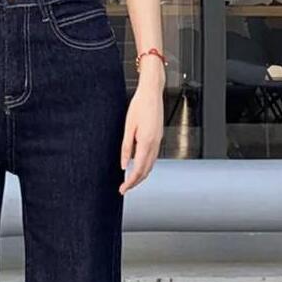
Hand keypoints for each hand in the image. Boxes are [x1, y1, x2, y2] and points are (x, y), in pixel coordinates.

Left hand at [119, 62, 163, 194]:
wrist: (152, 93)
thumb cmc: (139, 106)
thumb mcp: (128, 127)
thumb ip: (126, 148)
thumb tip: (124, 165)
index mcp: (146, 141)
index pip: (138, 169)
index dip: (130, 182)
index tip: (122, 189)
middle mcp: (155, 143)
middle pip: (146, 170)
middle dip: (136, 182)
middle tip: (124, 188)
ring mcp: (158, 141)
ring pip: (151, 165)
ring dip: (141, 175)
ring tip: (130, 181)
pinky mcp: (158, 137)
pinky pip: (153, 157)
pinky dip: (146, 166)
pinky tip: (138, 166)